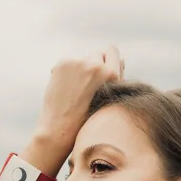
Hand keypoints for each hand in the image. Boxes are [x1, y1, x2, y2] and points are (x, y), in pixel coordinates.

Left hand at [20, 45, 124, 176]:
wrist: (60, 129)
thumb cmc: (86, 119)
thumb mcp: (108, 99)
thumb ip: (114, 78)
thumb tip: (120, 59)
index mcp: (112, 75)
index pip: (112, 51)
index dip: (107, 61)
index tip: (100, 74)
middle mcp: (96, 66)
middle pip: (97, 52)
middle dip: (93, 65)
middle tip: (87, 86)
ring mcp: (78, 63)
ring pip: (82, 58)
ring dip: (80, 69)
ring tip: (75, 91)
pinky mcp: (63, 63)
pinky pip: (68, 63)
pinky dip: (66, 72)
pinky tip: (64, 89)